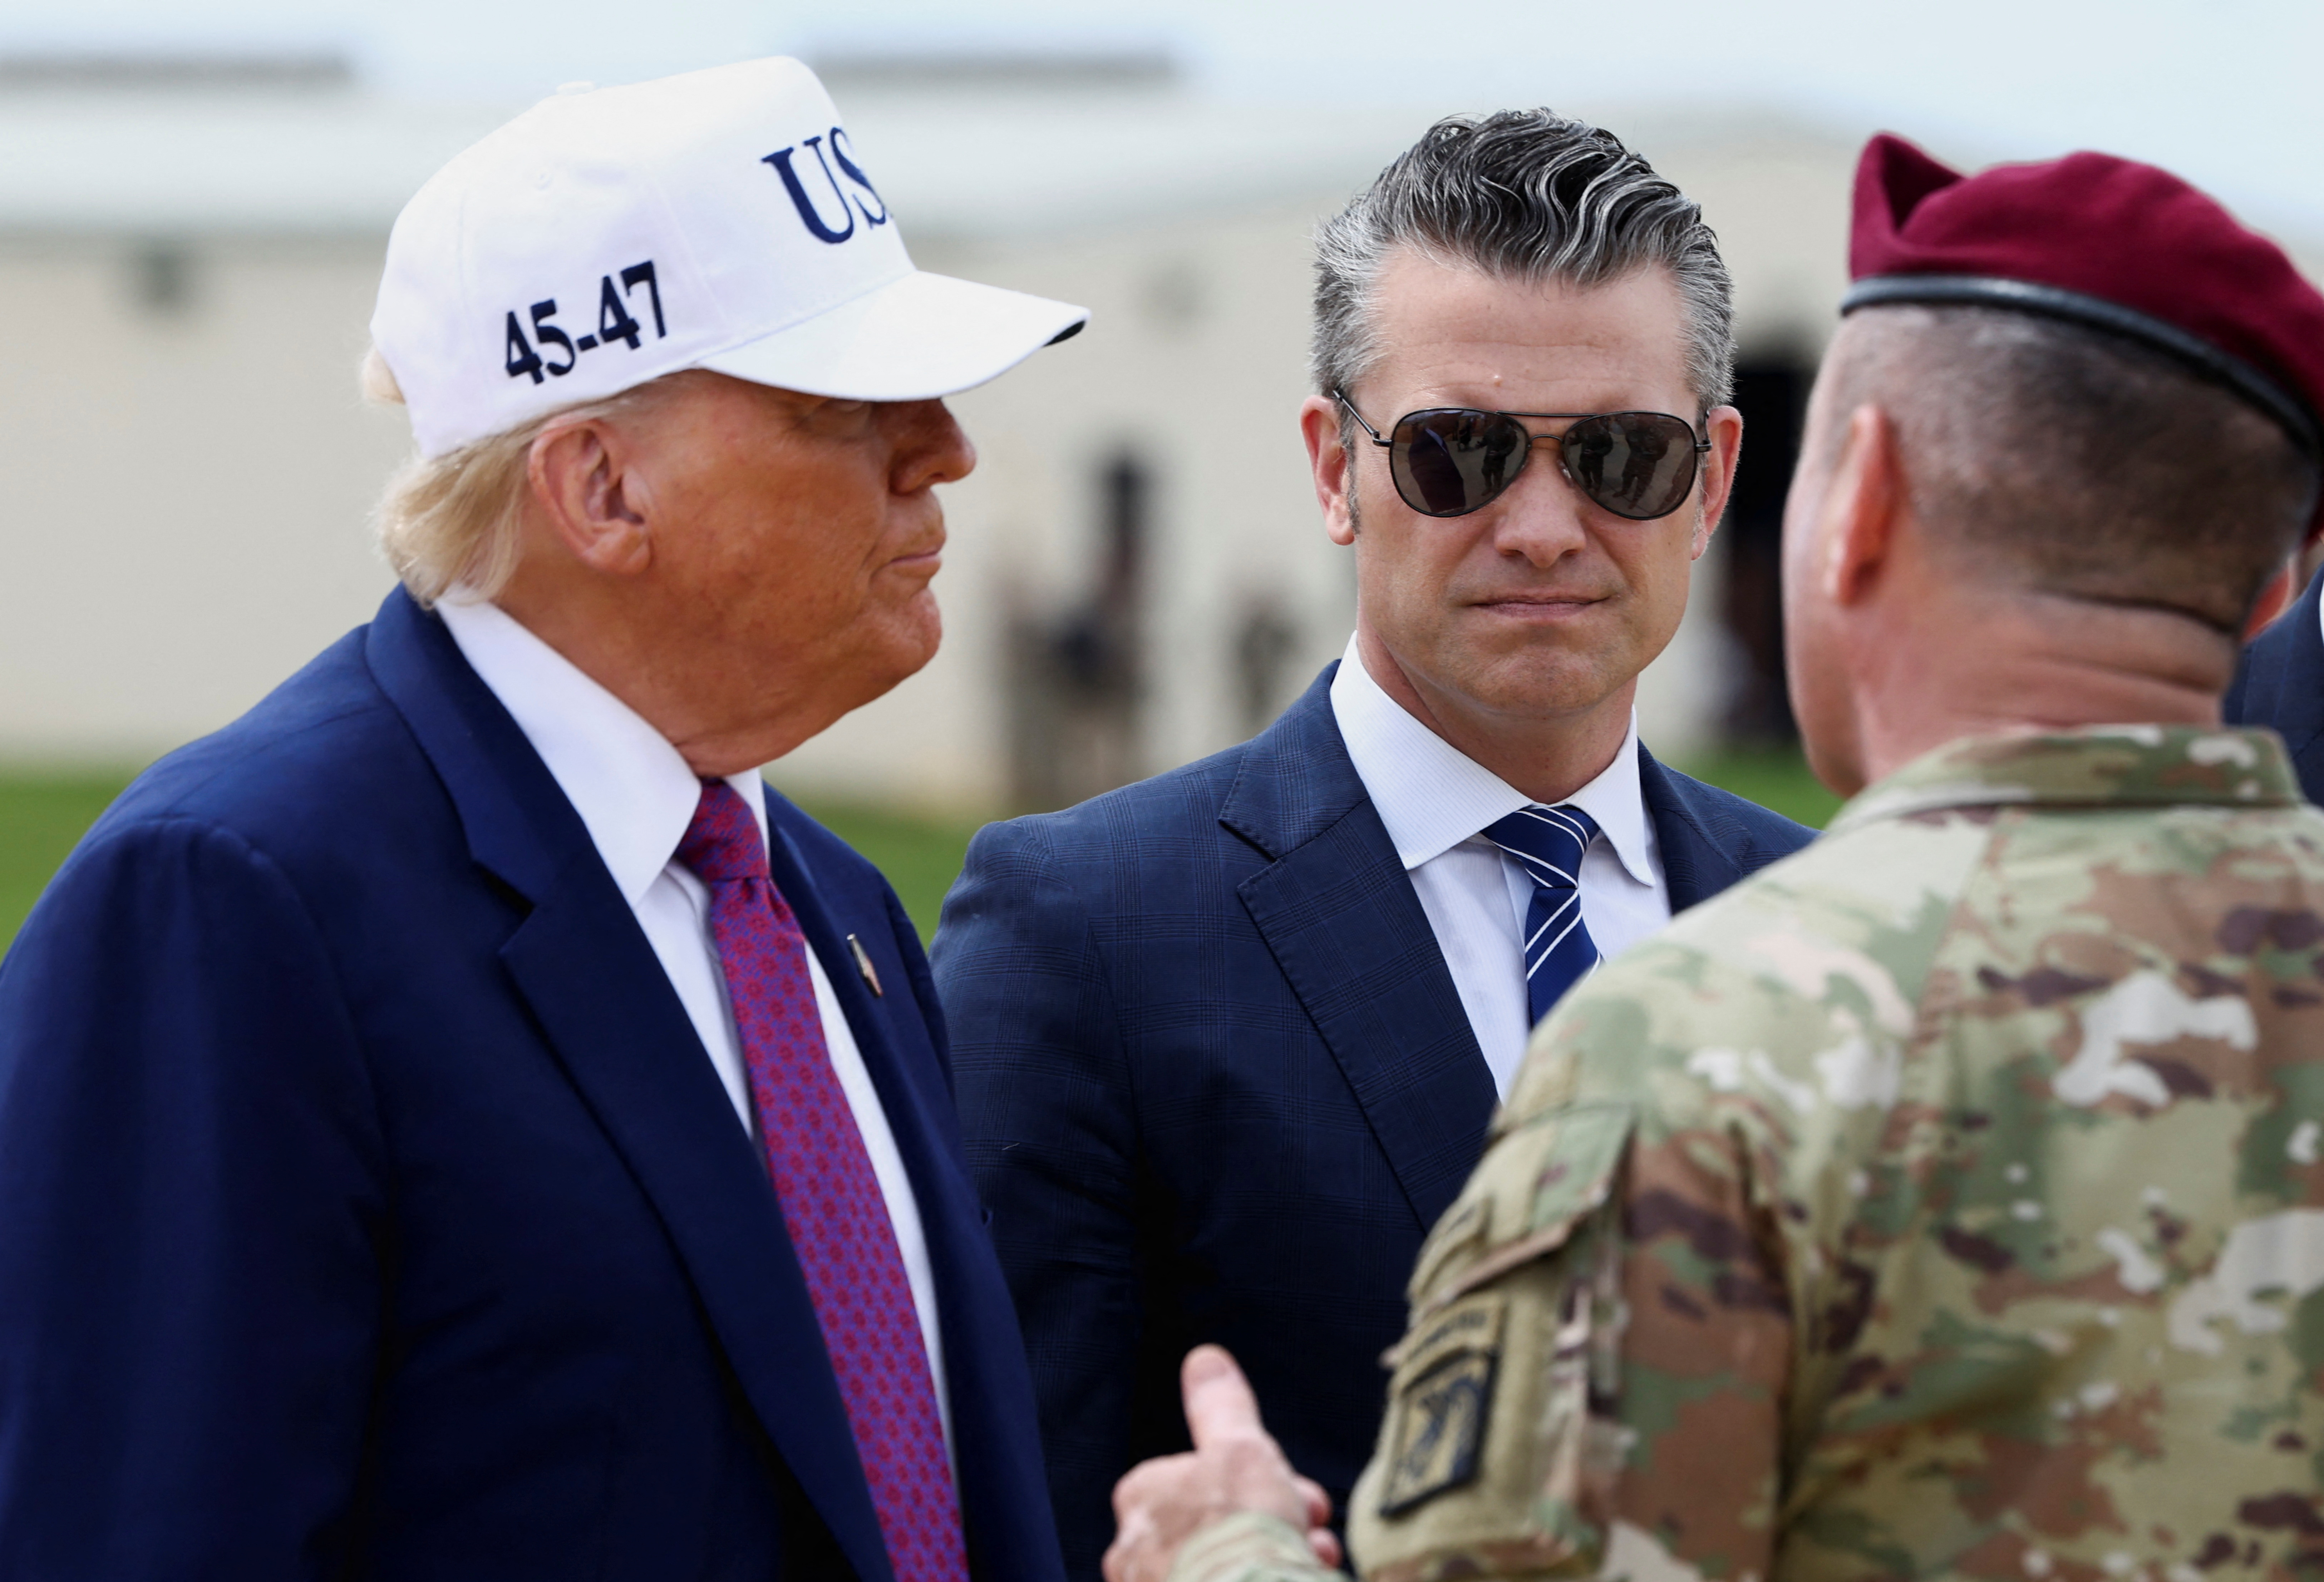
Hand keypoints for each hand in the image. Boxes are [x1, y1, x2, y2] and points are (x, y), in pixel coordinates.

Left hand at [1103, 1345, 1344, 1581]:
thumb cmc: (1241, 1529)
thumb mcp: (1240, 1448)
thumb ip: (1221, 1405)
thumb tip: (1203, 1359)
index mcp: (1142, 1495)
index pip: (1204, 1475)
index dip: (1260, 1476)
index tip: (1295, 1486)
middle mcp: (1133, 1550)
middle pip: (1216, 1523)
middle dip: (1271, 1521)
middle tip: (1312, 1525)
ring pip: (1222, 1563)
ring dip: (1272, 1555)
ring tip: (1313, 1558)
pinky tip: (1293, 1580)